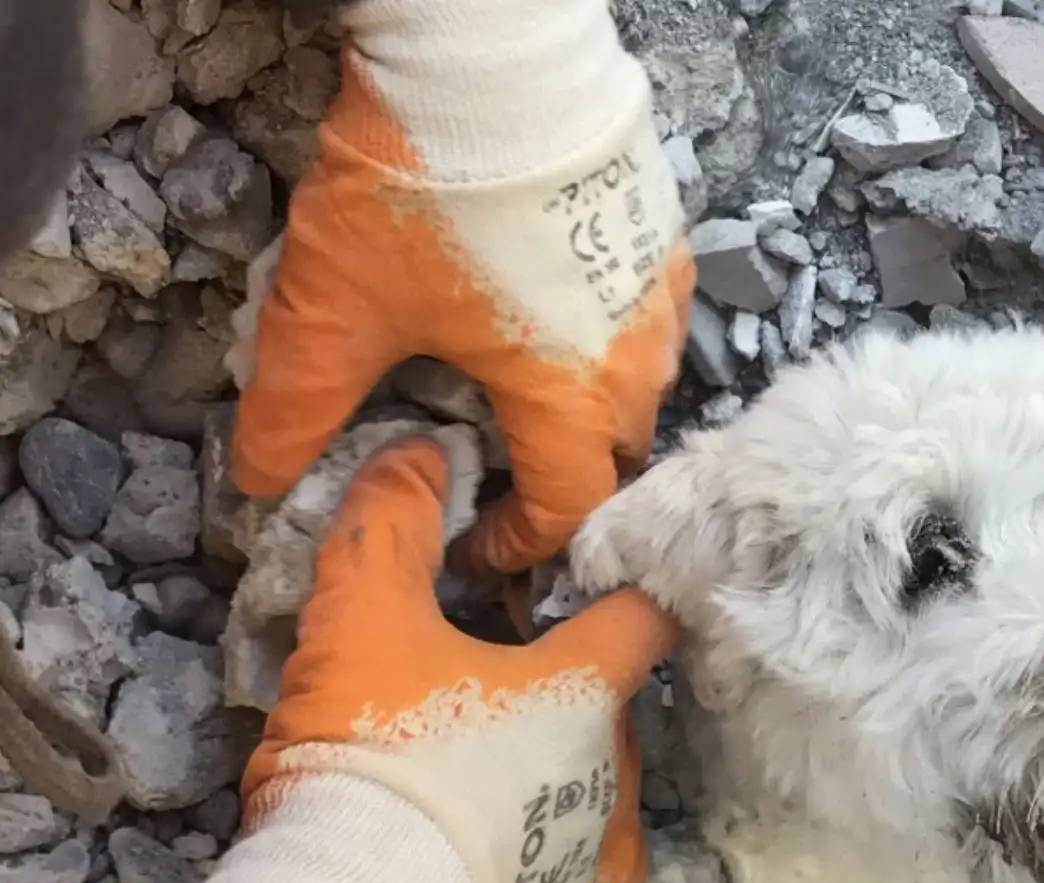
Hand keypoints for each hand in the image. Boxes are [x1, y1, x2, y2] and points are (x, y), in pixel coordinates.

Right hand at [190, 437, 676, 882]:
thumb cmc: (377, 751)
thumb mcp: (361, 619)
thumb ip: (389, 526)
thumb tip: (419, 449)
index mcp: (587, 683)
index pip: (643, 612)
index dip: (624, 585)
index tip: (592, 577)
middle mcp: (616, 760)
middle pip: (610, 699)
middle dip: (565, 684)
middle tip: (495, 678)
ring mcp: (601, 841)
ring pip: (600, 779)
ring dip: (560, 763)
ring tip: (488, 761)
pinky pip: (584, 860)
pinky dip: (557, 839)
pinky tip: (515, 832)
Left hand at [230, 0, 695, 575]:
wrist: (487, 58)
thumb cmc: (424, 196)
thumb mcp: (335, 309)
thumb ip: (296, 409)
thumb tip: (261, 484)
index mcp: (569, 398)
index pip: (569, 508)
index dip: (521, 544)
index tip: (475, 543)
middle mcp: (636, 360)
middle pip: (616, 456)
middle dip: (564, 480)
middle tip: (503, 472)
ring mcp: (660, 294)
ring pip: (645, 388)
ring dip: (594, 410)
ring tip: (532, 389)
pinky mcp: (663, 233)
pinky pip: (652, 318)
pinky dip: (614, 338)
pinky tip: (563, 308)